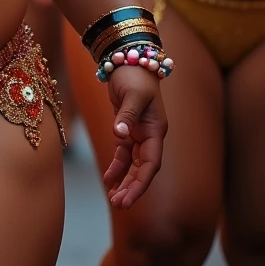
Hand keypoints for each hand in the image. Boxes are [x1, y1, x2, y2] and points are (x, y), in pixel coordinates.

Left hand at [101, 66, 166, 208]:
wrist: (128, 60)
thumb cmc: (134, 75)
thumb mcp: (132, 94)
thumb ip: (126, 116)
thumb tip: (119, 135)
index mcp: (156, 130)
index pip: (151, 164)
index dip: (141, 183)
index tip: (130, 199)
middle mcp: (150, 135)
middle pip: (143, 169)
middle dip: (132, 188)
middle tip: (119, 205)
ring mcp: (138, 133)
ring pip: (133, 165)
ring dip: (124, 181)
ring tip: (113, 200)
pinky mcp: (126, 129)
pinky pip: (123, 154)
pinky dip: (116, 167)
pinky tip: (108, 181)